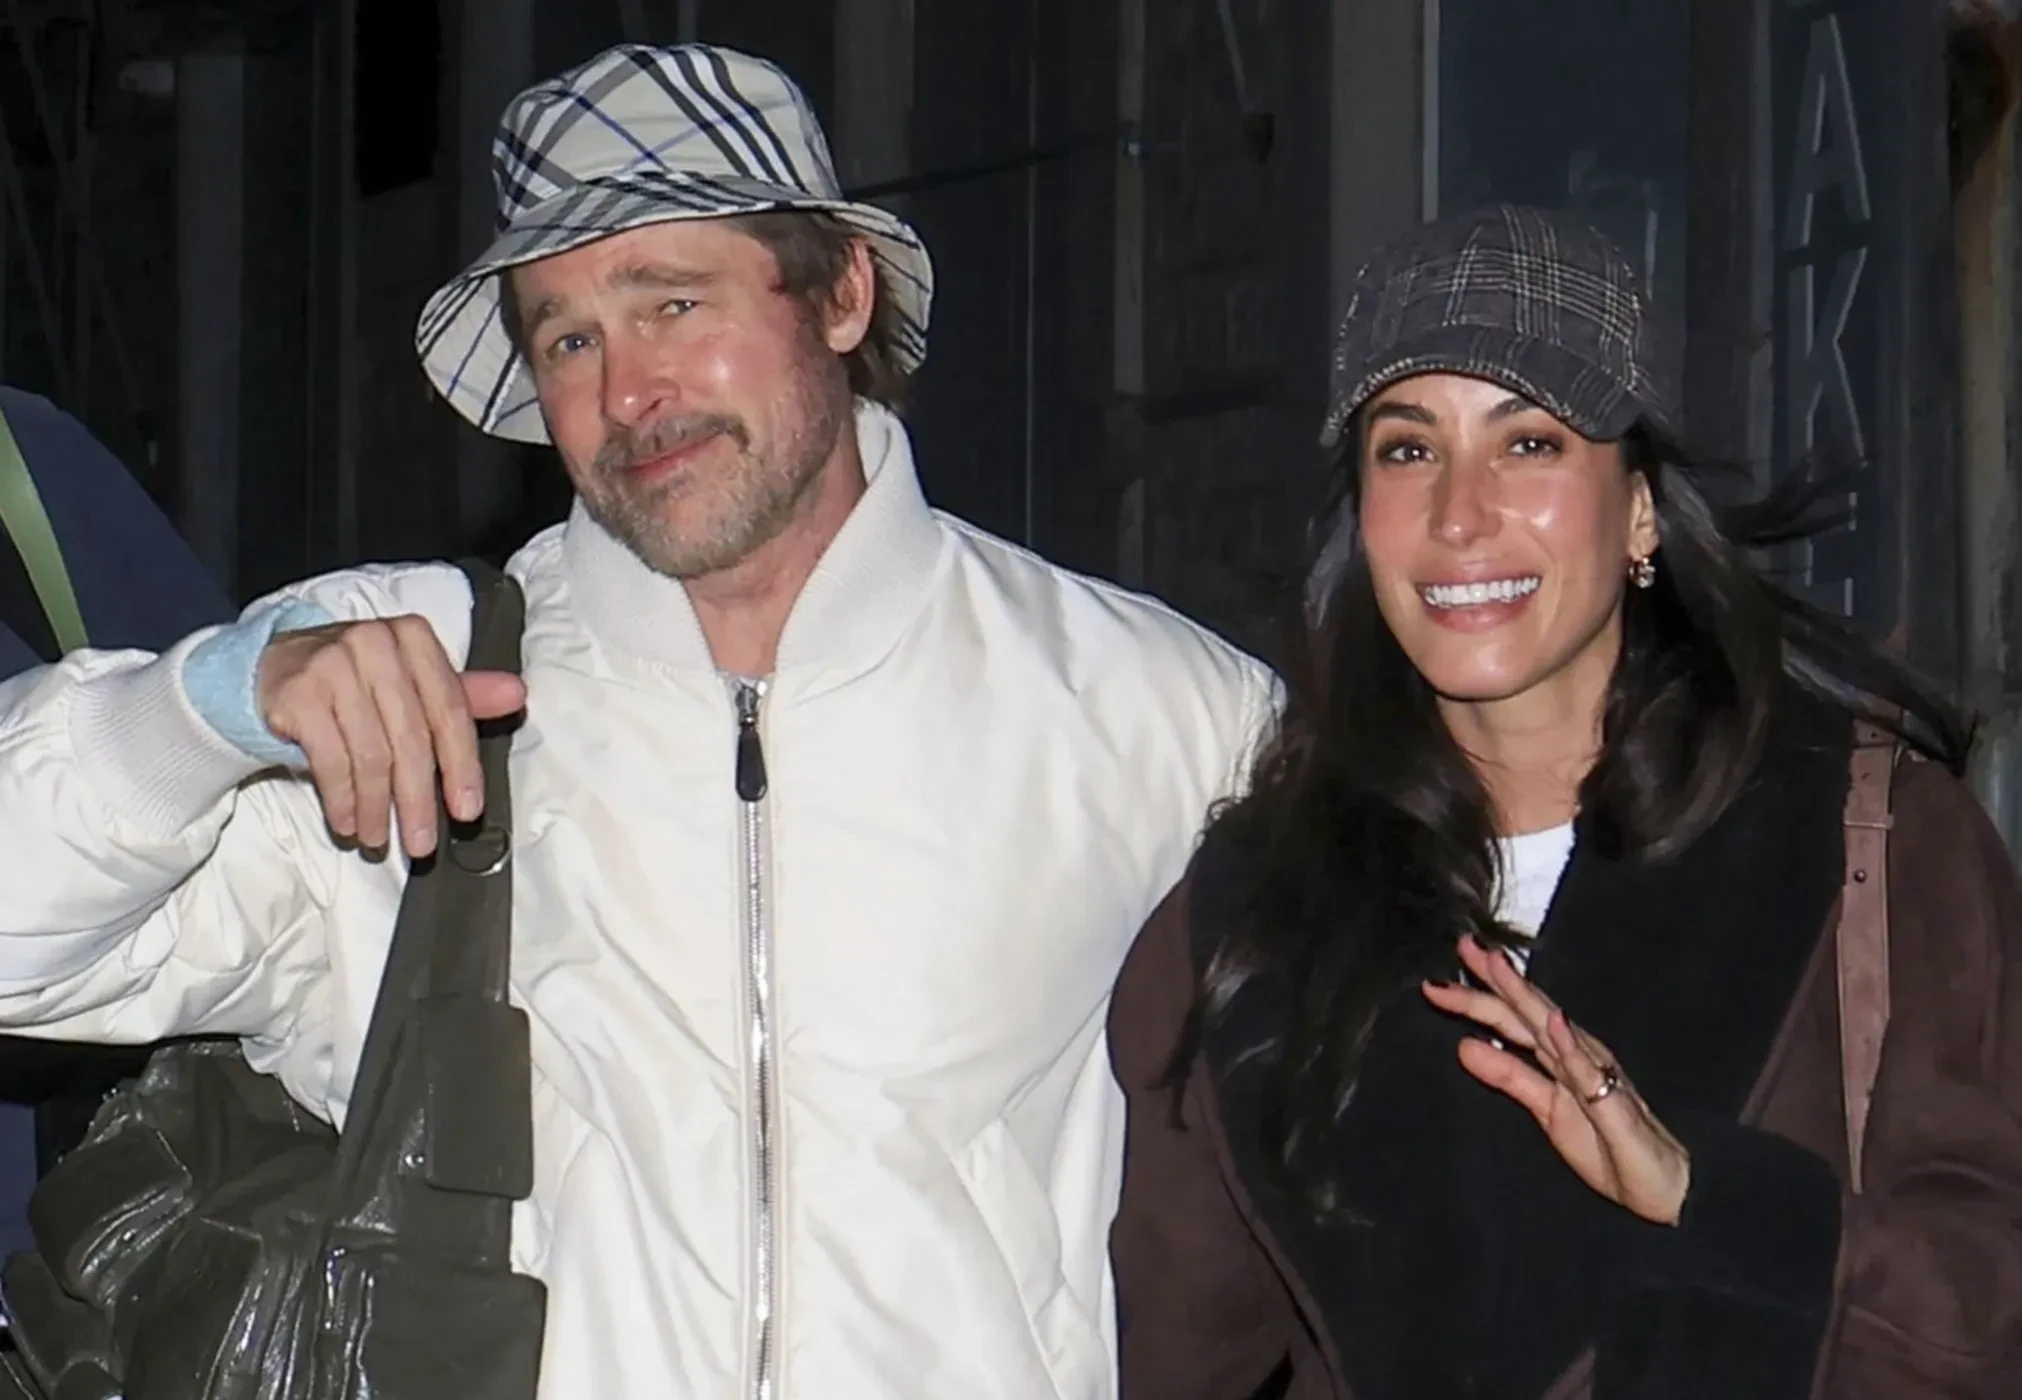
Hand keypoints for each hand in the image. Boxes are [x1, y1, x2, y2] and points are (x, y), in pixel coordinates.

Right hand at [257, 617, 525, 857]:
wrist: (273, 670)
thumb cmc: (356, 682)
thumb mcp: (412, 683)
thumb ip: (464, 695)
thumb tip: (517, 695)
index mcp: (414, 638)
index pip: (450, 710)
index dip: (463, 766)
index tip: (468, 812)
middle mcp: (375, 643)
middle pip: (411, 738)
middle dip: (418, 800)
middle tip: (421, 844)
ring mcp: (332, 664)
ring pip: (370, 754)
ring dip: (376, 807)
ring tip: (378, 838)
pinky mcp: (298, 692)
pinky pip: (331, 760)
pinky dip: (342, 800)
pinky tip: (347, 822)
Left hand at [1421, 934, 1690, 1225]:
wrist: (1661, 1187)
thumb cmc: (1606, 1145)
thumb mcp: (1545, 1109)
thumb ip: (1509, 1076)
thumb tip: (1463, 1046)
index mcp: (1558, 1056)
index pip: (1512, 1018)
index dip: (1479, 995)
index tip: (1440, 974)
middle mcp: (1576, 1054)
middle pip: (1528, 1012)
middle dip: (1495, 980)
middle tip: (1463, 944)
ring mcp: (1596, 1075)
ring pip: (1554, 1029)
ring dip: (1526, 997)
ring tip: (1498, 966)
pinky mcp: (1614, 1103)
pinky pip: (1589, 1073)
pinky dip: (1570, 1045)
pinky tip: (1554, 1024)